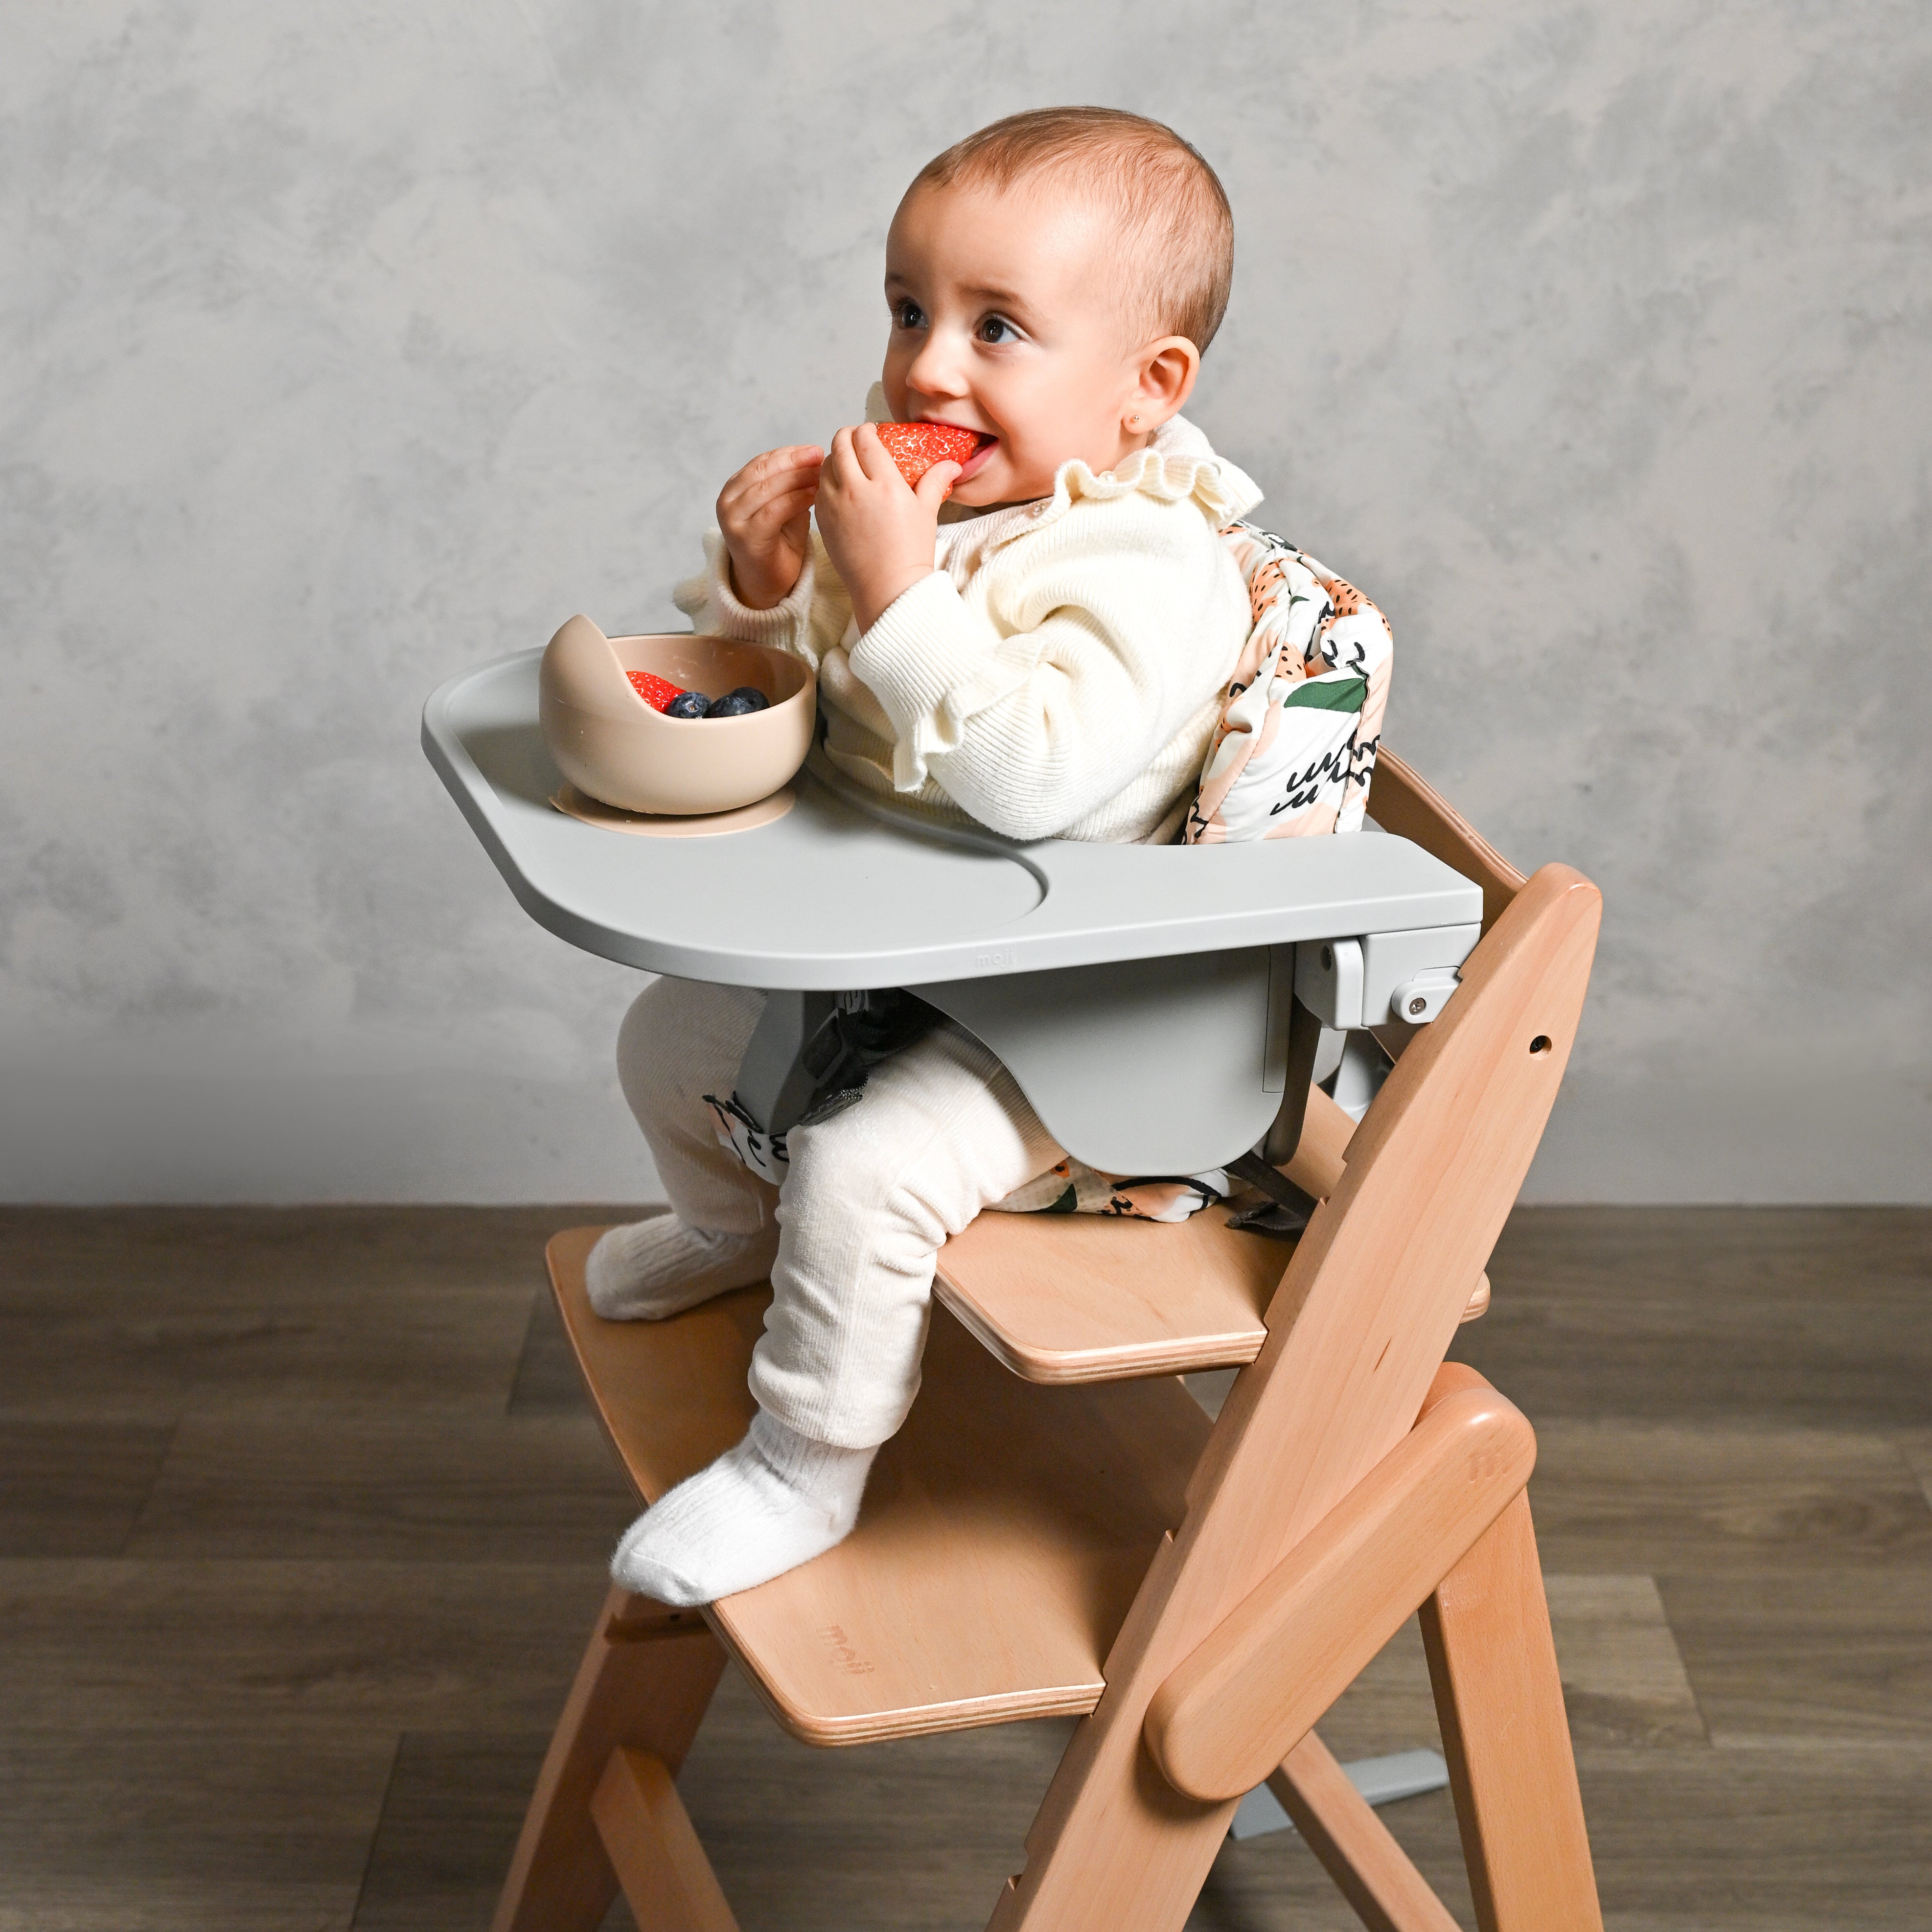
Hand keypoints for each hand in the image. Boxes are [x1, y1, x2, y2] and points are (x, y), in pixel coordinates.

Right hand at [718, 445, 822, 610]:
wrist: (767, 582)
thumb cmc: (780, 542)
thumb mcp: (786, 506)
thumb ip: (793, 483)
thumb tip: (815, 456)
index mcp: (735, 488)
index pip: (762, 462)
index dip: (789, 453)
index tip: (815, 450)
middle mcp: (728, 501)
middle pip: (763, 471)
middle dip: (793, 461)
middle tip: (819, 455)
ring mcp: (733, 520)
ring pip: (766, 488)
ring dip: (796, 478)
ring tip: (820, 474)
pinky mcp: (744, 537)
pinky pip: (772, 511)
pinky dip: (795, 500)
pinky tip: (813, 494)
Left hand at [813, 423, 959, 631]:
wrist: (888, 588)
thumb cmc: (911, 552)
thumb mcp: (927, 513)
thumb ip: (935, 481)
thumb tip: (952, 465)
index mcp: (885, 484)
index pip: (866, 439)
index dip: (866, 430)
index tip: (871, 432)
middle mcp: (855, 490)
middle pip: (840, 444)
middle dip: (847, 436)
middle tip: (856, 439)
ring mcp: (835, 505)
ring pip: (824, 465)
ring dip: (834, 458)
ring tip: (846, 464)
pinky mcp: (823, 520)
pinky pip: (819, 489)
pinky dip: (827, 482)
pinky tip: (839, 488)